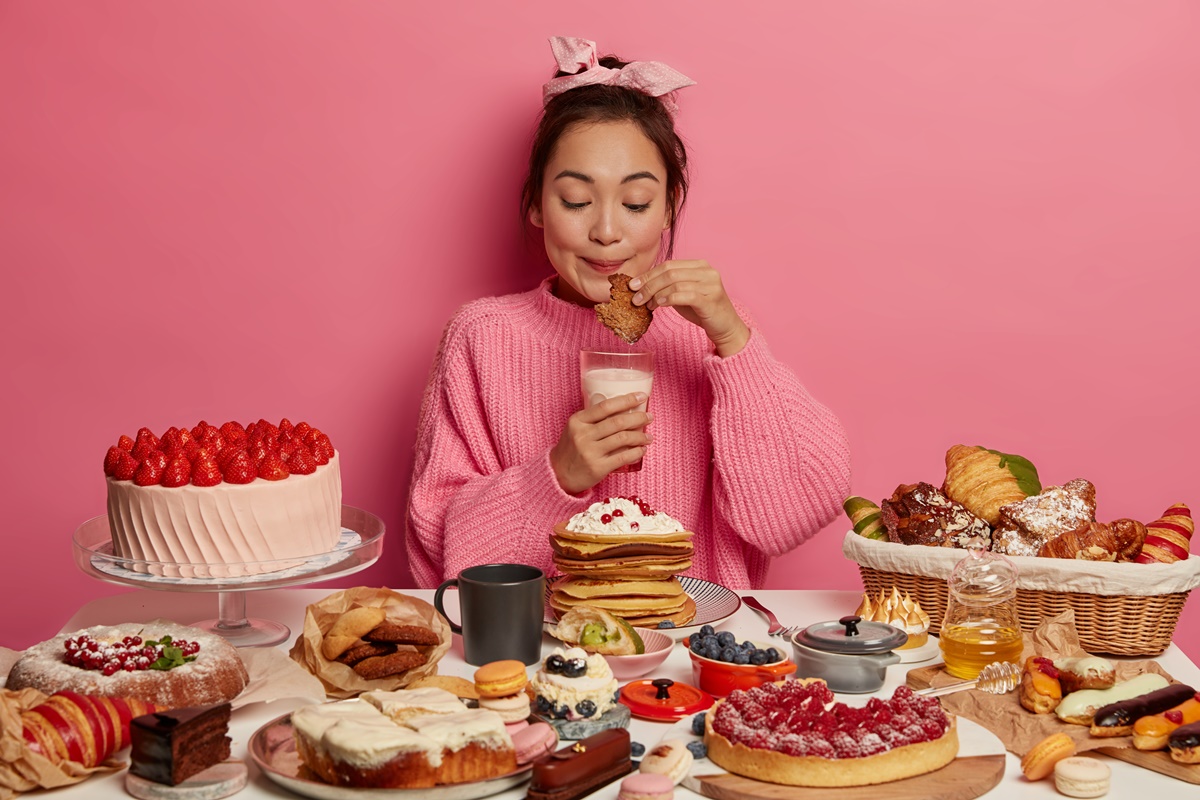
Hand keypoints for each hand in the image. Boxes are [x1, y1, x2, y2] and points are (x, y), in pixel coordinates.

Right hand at [550, 393, 652, 494]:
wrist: (558, 475)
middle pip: (617, 422)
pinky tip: (642, 450)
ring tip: (648, 436)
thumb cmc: (571, 449)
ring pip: (623, 439)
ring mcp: (590, 452)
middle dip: (638, 418)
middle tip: (649, 417)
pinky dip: (636, 453)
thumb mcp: (575, 429)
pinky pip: (623, 457)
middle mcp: (583, 435)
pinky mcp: (597, 468)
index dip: (626, 400)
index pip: (605, 406)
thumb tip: (624, 410)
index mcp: (578, 421)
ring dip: (640, 436)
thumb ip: (594, 419)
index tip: (642, 396)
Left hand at [629, 260, 749, 356]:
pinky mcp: (710, 299)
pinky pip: (684, 295)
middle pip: (669, 272)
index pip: (668, 265)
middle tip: (636, 298)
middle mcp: (707, 271)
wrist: (726, 327)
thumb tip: (641, 285)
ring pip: (674, 283)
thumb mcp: (683, 294)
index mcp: (699, 265)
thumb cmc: (703, 310)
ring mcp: (710, 284)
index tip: (633, 285)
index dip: (648, 274)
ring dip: (655, 294)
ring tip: (647, 305)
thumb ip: (668, 286)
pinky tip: (658, 305)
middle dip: (648, 285)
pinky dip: (668, 299)